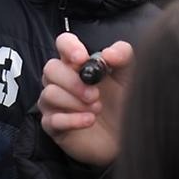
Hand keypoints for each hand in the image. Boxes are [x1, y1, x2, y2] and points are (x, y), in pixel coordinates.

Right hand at [38, 32, 133, 166]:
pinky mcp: (53, 126)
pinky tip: (90, 121)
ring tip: (96, 109)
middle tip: (95, 94)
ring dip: (75, 102)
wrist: (125, 135)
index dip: (69, 47)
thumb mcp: (128, 75)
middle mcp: (61, 79)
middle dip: (73, 81)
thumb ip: (123, 56)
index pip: (63, 43)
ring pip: (49, 93)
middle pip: (51, 68)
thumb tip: (108, 53)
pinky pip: (52, 119)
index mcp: (76, 63)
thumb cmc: (122, 101)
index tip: (82, 59)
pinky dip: (72, 120)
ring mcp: (54, 103)